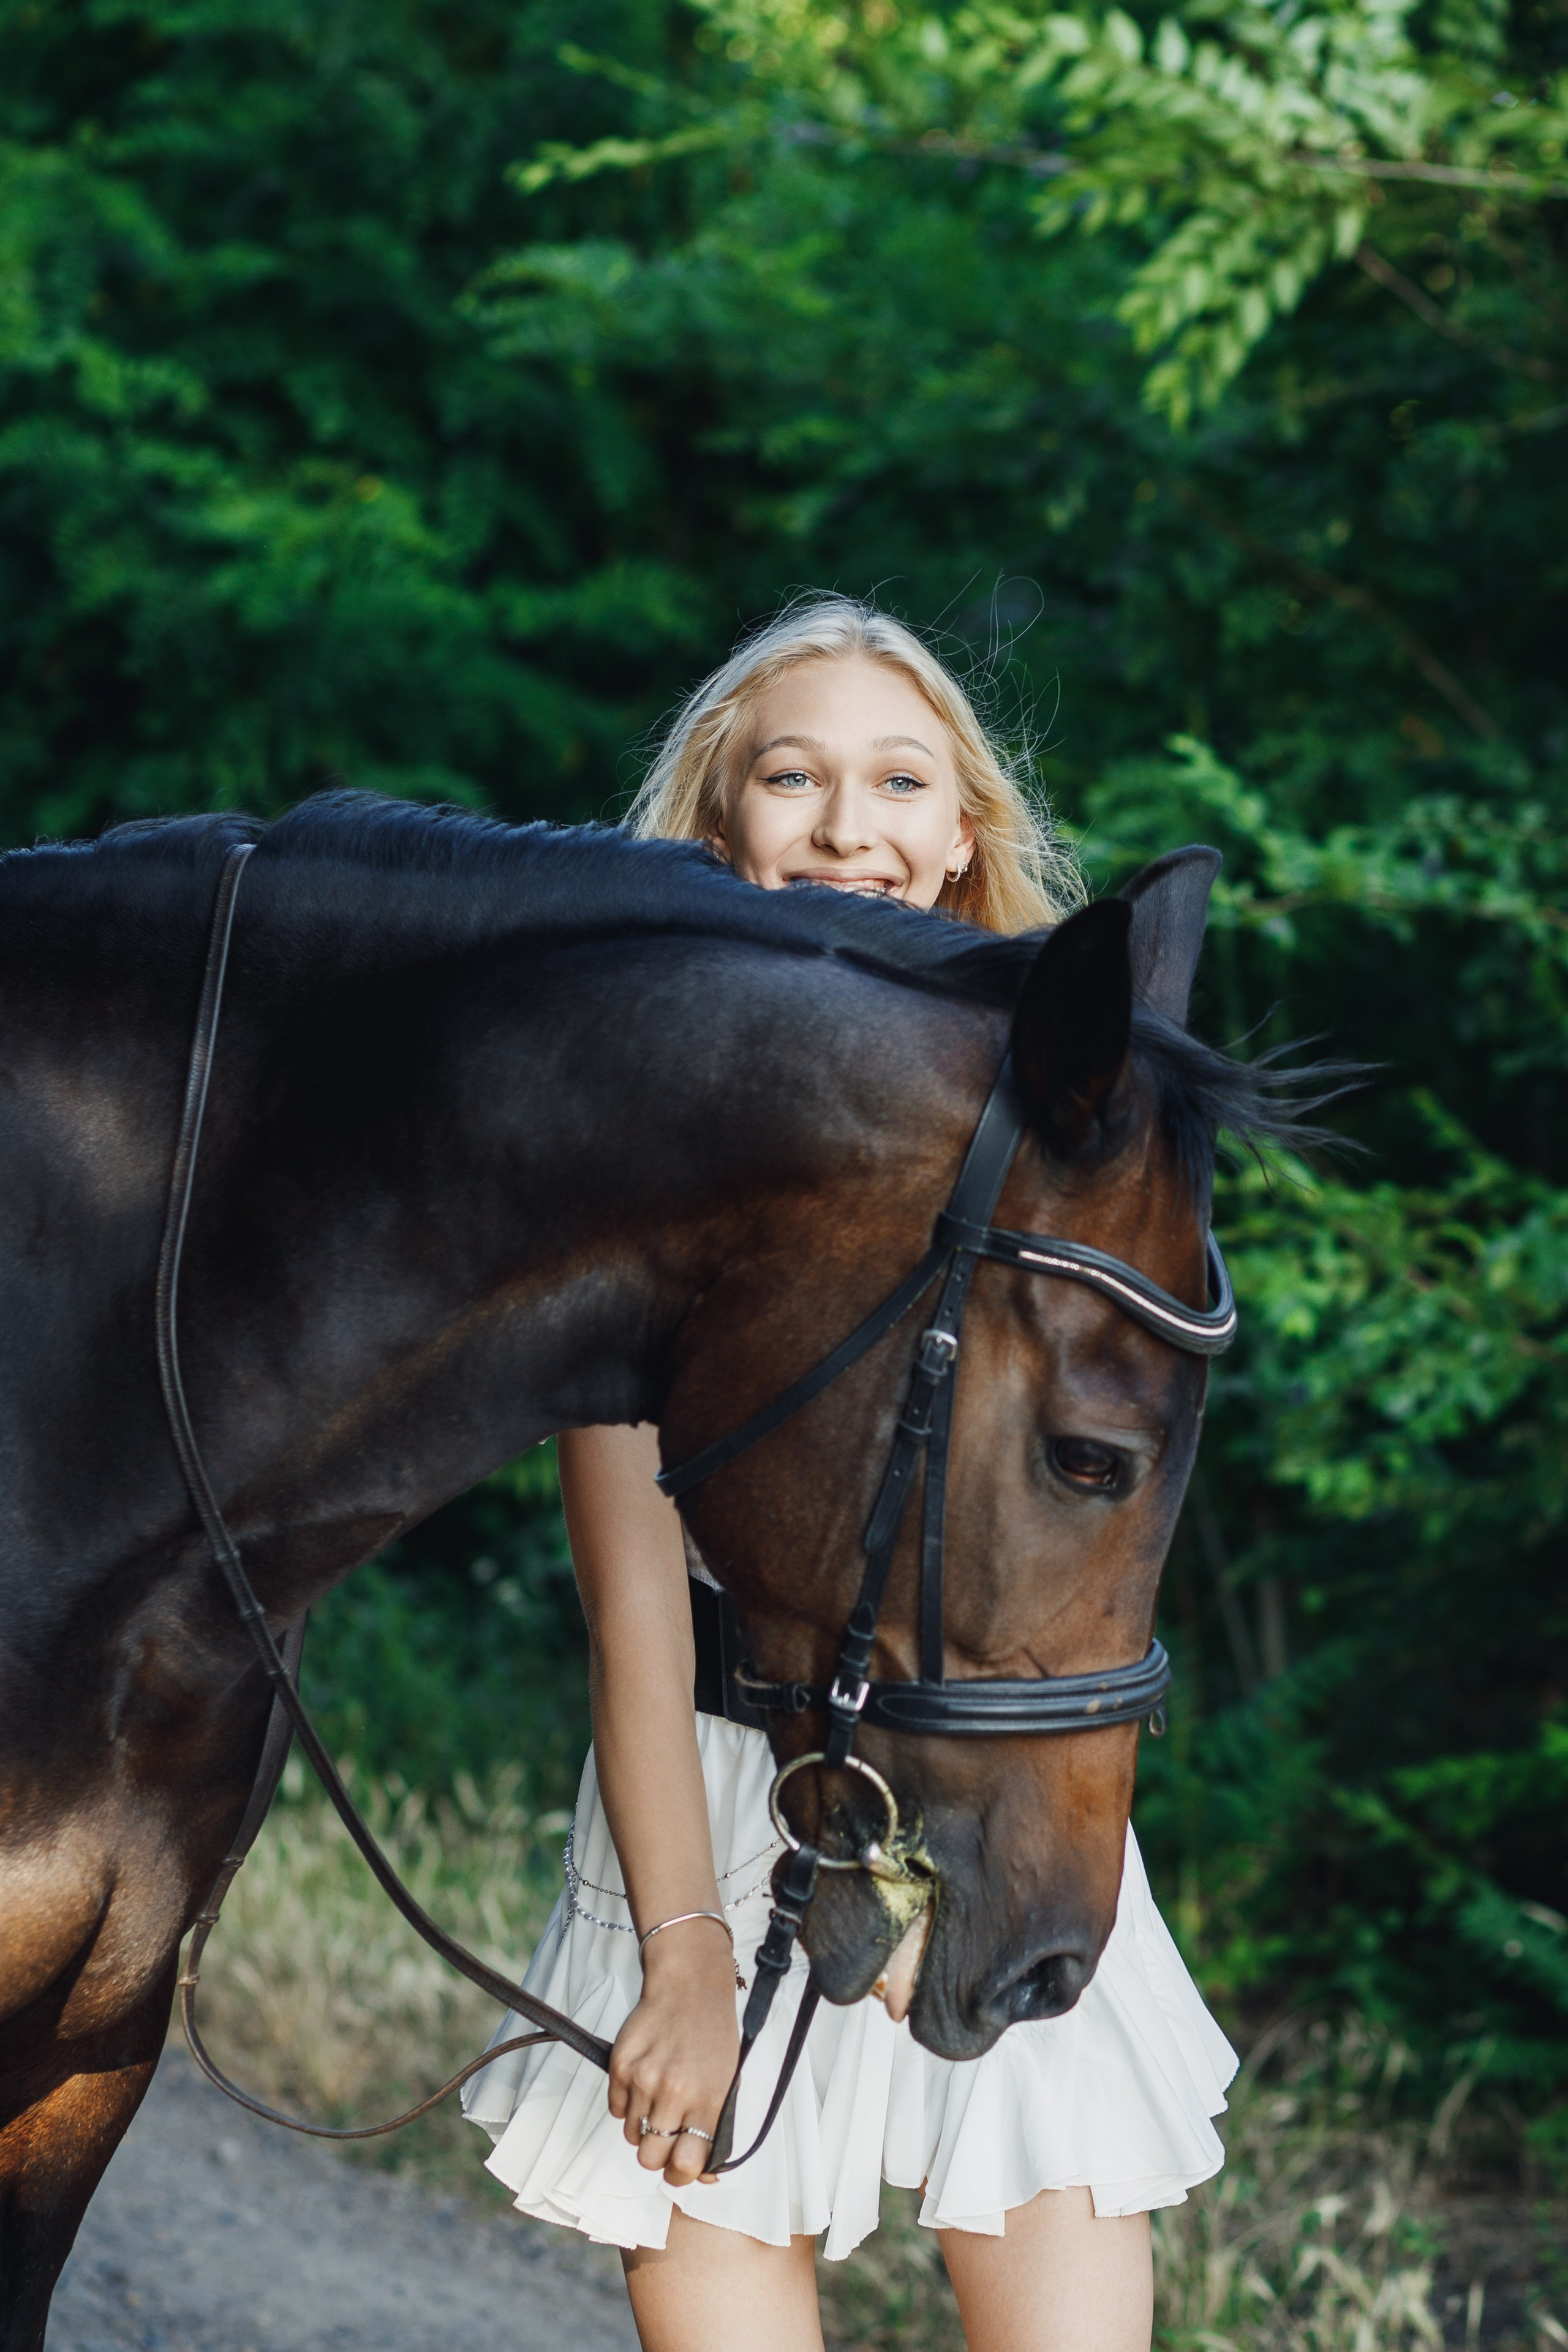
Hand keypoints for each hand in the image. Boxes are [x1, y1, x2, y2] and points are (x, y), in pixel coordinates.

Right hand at [607, 1918, 740, 2186]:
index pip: (686, 2166)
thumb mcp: (728, 2084)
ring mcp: (643, 2079)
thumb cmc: (713, 2038)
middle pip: (650, 2159)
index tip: (680, 2166)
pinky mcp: (620, 2065)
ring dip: (643, 2127)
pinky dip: (628, 2104)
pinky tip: (644, 2080)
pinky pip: (616, 2110)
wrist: (689, 1986)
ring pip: (631, 2136)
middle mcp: (674, 2093)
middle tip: (666, 2133)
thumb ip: (716, 2131)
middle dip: (658, 2154)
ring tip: (657, 2098)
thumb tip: (704, 2176)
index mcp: (707, 2101)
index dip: (681, 2174)